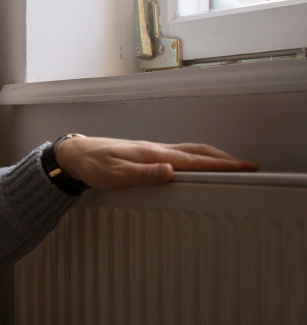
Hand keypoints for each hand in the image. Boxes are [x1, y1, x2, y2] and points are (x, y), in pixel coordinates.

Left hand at [55, 137, 259, 191]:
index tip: (246, 168)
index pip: (195, 160)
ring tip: (230, 165)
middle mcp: (157, 149)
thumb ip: (143, 175)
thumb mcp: (115, 175)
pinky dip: (196, 157)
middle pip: (199, 152)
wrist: (75, 154)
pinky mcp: (145, 154)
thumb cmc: (93, 166)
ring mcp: (152, 150)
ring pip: (190, 151)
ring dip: (212, 157)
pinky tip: (196, 164)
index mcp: (154, 154)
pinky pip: (179, 153)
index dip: (222, 165)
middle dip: (225, 159)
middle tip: (249, 167)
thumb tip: (170, 172)